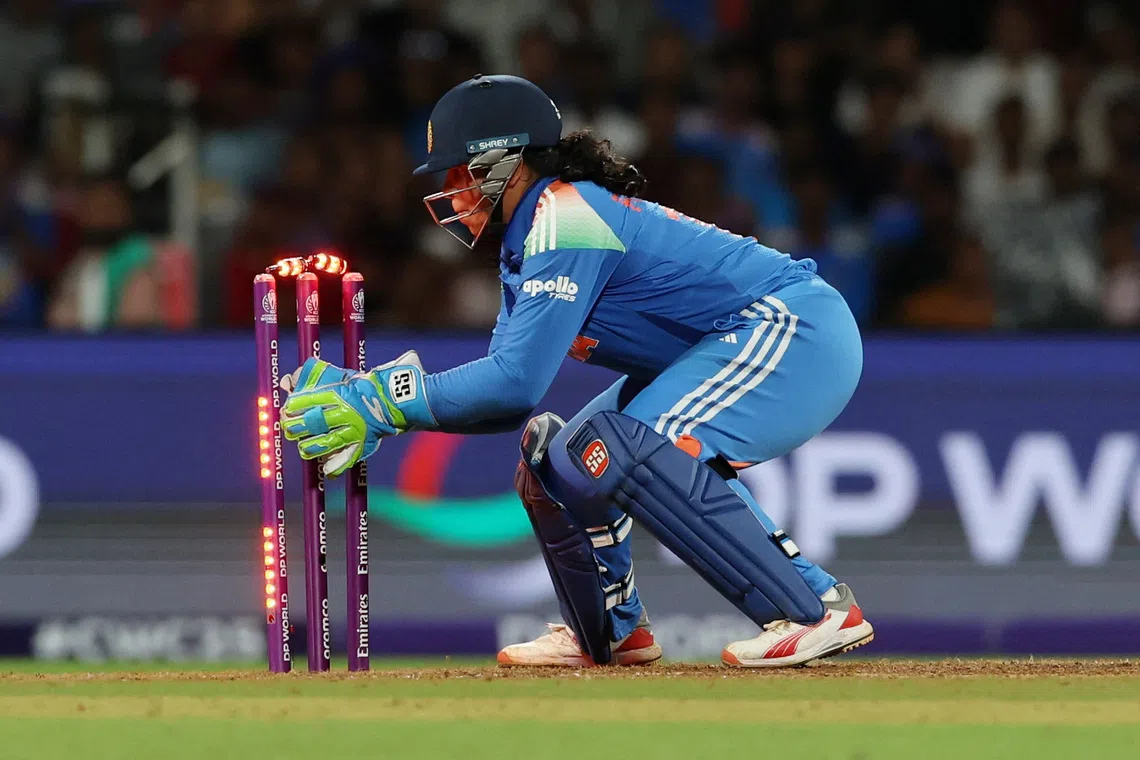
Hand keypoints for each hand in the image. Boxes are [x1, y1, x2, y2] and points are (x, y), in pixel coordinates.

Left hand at [280, 352, 434, 476]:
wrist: (400, 398)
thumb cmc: (369, 385)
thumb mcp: (342, 376)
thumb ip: (315, 376)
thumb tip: (286, 380)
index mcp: (338, 394)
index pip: (304, 402)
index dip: (291, 407)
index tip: (289, 408)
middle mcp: (343, 413)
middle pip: (309, 424)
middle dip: (295, 427)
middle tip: (291, 427)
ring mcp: (353, 431)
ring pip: (322, 444)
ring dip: (308, 447)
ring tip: (304, 446)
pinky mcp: (362, 444)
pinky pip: (344, 460)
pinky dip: (334, 467)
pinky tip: (326, 469)